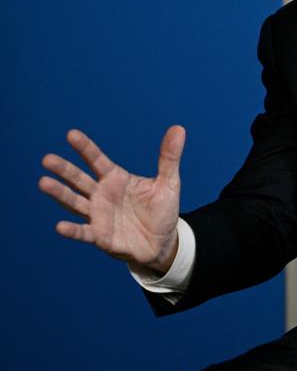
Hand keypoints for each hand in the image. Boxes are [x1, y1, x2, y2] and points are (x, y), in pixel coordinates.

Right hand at [39, 126, 185, 273]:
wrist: (162, 242)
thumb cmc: (161, 210)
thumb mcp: (168, 182)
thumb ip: (169, 157)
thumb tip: (178, 129)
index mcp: (115, 178)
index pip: (97, 160)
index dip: (85, 148)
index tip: (71, 134)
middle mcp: (101, 194)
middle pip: (79, 179)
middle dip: (64, 169)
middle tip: (47, 159)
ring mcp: (98, 215)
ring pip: (75, 202)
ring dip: (60, 194)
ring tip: (43, 183)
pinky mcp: (100, 236)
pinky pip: (84, 232)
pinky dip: (73, 230)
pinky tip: (60, 226)